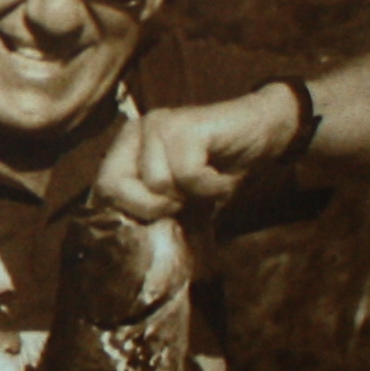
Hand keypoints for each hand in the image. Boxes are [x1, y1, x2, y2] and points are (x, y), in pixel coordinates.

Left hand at [95, 85, 304, 221]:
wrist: (266, 133)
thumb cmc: (221, 168)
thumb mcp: (184, 197)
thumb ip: (157, 210)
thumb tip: (133, 245)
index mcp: (128, 146)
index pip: (103, 188)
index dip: (133, 210)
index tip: (168, 211)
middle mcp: (137, 130)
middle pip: (116, 186)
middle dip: (155, 206)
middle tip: (187, 198)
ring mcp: (159, 125)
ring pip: (156, 184)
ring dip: (190, 195)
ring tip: (208, 182)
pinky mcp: (185, 126)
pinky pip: (187, 175)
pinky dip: (211, 187)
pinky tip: (222, 178)